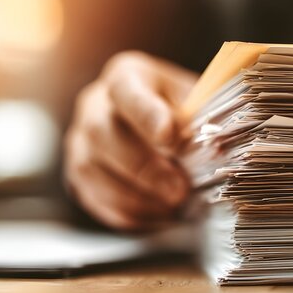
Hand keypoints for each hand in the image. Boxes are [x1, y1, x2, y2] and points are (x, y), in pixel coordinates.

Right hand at [65, 51, 197, 229]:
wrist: (148, 120)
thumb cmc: (175, 108)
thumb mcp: (192, 99)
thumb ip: (200, 117)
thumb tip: (215, 147)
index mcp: (126, 76)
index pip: (127, 90)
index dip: (147, 115)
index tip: (169, 138)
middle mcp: (94, 104)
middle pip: (102, 132)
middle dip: (142, 166)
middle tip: (178, 190)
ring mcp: (80, 140)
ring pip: (90, 169)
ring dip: (133, 195)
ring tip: (171, 206)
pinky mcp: (77, 174)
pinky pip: (93, 197)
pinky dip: (127, 213)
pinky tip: (157, 216)